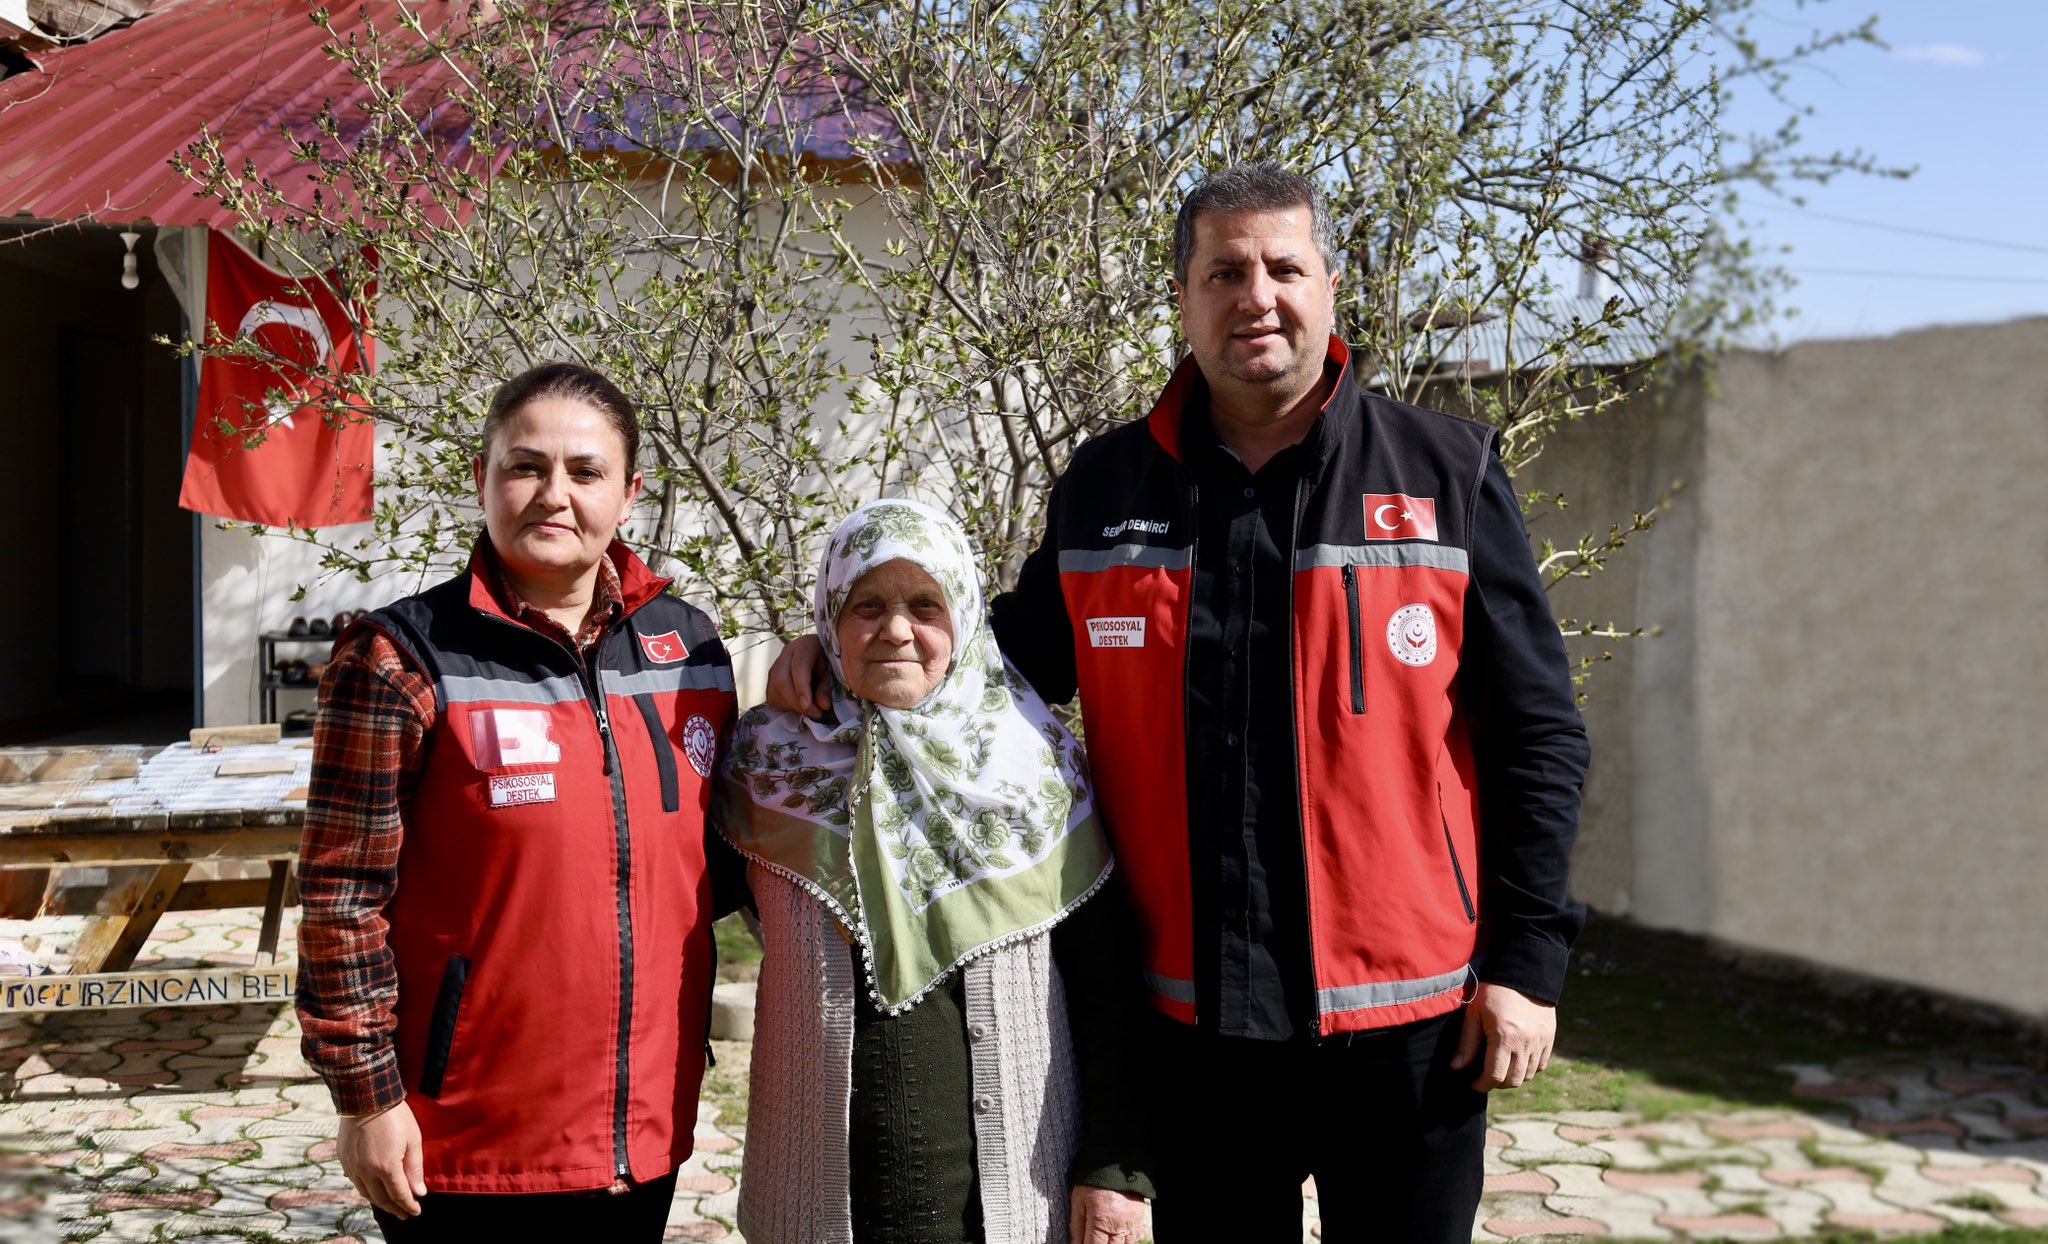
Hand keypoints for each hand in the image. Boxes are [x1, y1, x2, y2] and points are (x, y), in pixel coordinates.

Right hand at [338, 1100, 426, 1217]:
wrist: (365, 1096)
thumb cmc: (394, 1115)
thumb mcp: (413, 1140)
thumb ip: (415, 1168)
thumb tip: (419, 1192)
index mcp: (386, 1166)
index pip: (399, 1195)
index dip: (408, 1206)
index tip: (415, 1212)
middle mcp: (366, 1171)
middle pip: (381, 1199)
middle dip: (395, 1208)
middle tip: (404, 1214)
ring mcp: (353, 1166)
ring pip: (366, 1193)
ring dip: (380, 1202)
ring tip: (390, 1206)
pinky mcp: (344, 1159)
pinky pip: (355, 1182)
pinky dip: (367, 1190)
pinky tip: (374, 1189)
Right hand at [765, 633, 831, 718]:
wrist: (820, 654)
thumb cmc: (829, 662)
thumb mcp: (832, 671)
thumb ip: (827, 687)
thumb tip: (823, 706)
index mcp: (805, 646)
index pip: (798, 667)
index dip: (802, 688)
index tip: (808, 707)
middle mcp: (787, 653)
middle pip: (782, 680)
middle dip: (796, 702)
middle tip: (815, 714)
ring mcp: (776, 665)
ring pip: (774, 690)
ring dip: (791, 706)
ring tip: (809, 712)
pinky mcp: (771, 678)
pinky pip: (772, 696)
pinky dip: (785, 706)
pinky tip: (799, 708)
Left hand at [1070, 1185, 1147, 1242]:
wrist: (1117, 1162)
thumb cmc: (1094, 1180)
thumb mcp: (1078, 1200)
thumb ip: (1076, 1226)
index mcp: (1101, 1221)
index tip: (1082, 1243)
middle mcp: (1119, 1226)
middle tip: (1093, 1238)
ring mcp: (1132, 1225)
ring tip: (1104, 1237)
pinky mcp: (1140, 1221)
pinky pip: (1134, 1240)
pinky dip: (1124, 1242)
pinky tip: (1115, 1237)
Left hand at [1451, 982, 1556, 1091]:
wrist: (1523, 971)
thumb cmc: (1493, 990)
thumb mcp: (1475, 1013)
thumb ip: (1467, 1043)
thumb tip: (1457, 1068)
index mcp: (1505, 1038)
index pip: (1495, 1076)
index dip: (1482, 1085)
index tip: (1474, 1083)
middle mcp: (1526, 1043)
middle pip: (1513, 1080)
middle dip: (1497, 1084)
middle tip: (1486, 1078)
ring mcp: (1540, 1041)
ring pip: (1528, 1075)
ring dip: (1514, 1077)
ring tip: (1501, 1069)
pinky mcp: (1549, 1037)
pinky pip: (1541, 1064)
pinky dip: (1529, 1069)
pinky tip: (1517, 1061)